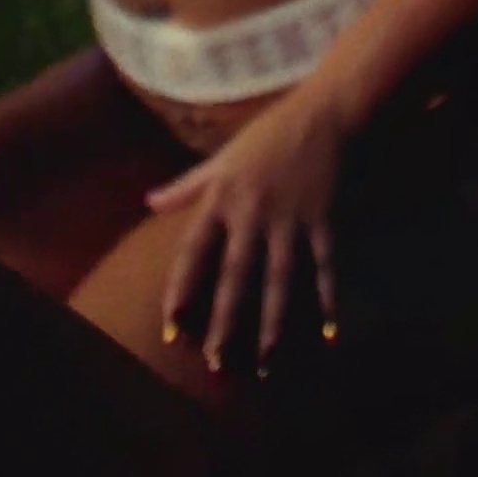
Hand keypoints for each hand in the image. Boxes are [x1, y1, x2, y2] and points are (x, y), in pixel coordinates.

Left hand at [148, 85, 352, 376]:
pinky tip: (328, 334)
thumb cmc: (265, 135)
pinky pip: (324, 268)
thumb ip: (186, 186)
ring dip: (272, 325)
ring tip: (266, 363)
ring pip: (279, 281)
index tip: (171, 325)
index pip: (193, 252)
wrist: (320, 113)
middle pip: (235, 276)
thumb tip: (149, 203)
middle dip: (225, 321)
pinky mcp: (322, 219)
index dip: (179, 289)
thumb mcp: (220, 159)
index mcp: (222, 198)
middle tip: (216, 361)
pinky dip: (327, 300)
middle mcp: (252, 213)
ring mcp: (289, 219)